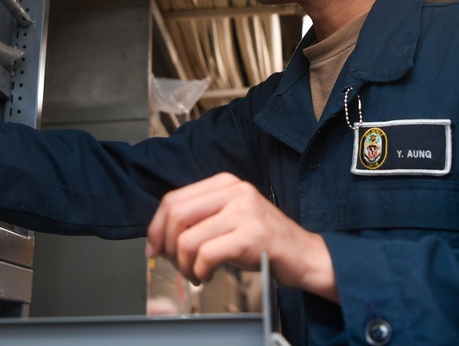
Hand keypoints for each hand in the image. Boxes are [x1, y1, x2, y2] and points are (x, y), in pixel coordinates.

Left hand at [145, 173, 338, 302]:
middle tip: (175, 264)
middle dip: (166, 246)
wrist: (304, 255)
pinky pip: (206, 254)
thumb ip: (199, 218)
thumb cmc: (264, 241)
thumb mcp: (229, 218)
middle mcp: (234, 190)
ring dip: (185, 264)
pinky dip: (200, 271)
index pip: (174, 199)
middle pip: (176, 215)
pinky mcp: (252, 235)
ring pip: (188, 238)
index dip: (156, 226)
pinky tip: (208, 275)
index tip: (154, 247)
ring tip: (196, 272)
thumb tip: (158, 237)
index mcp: (225, 182)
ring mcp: (244, 211)